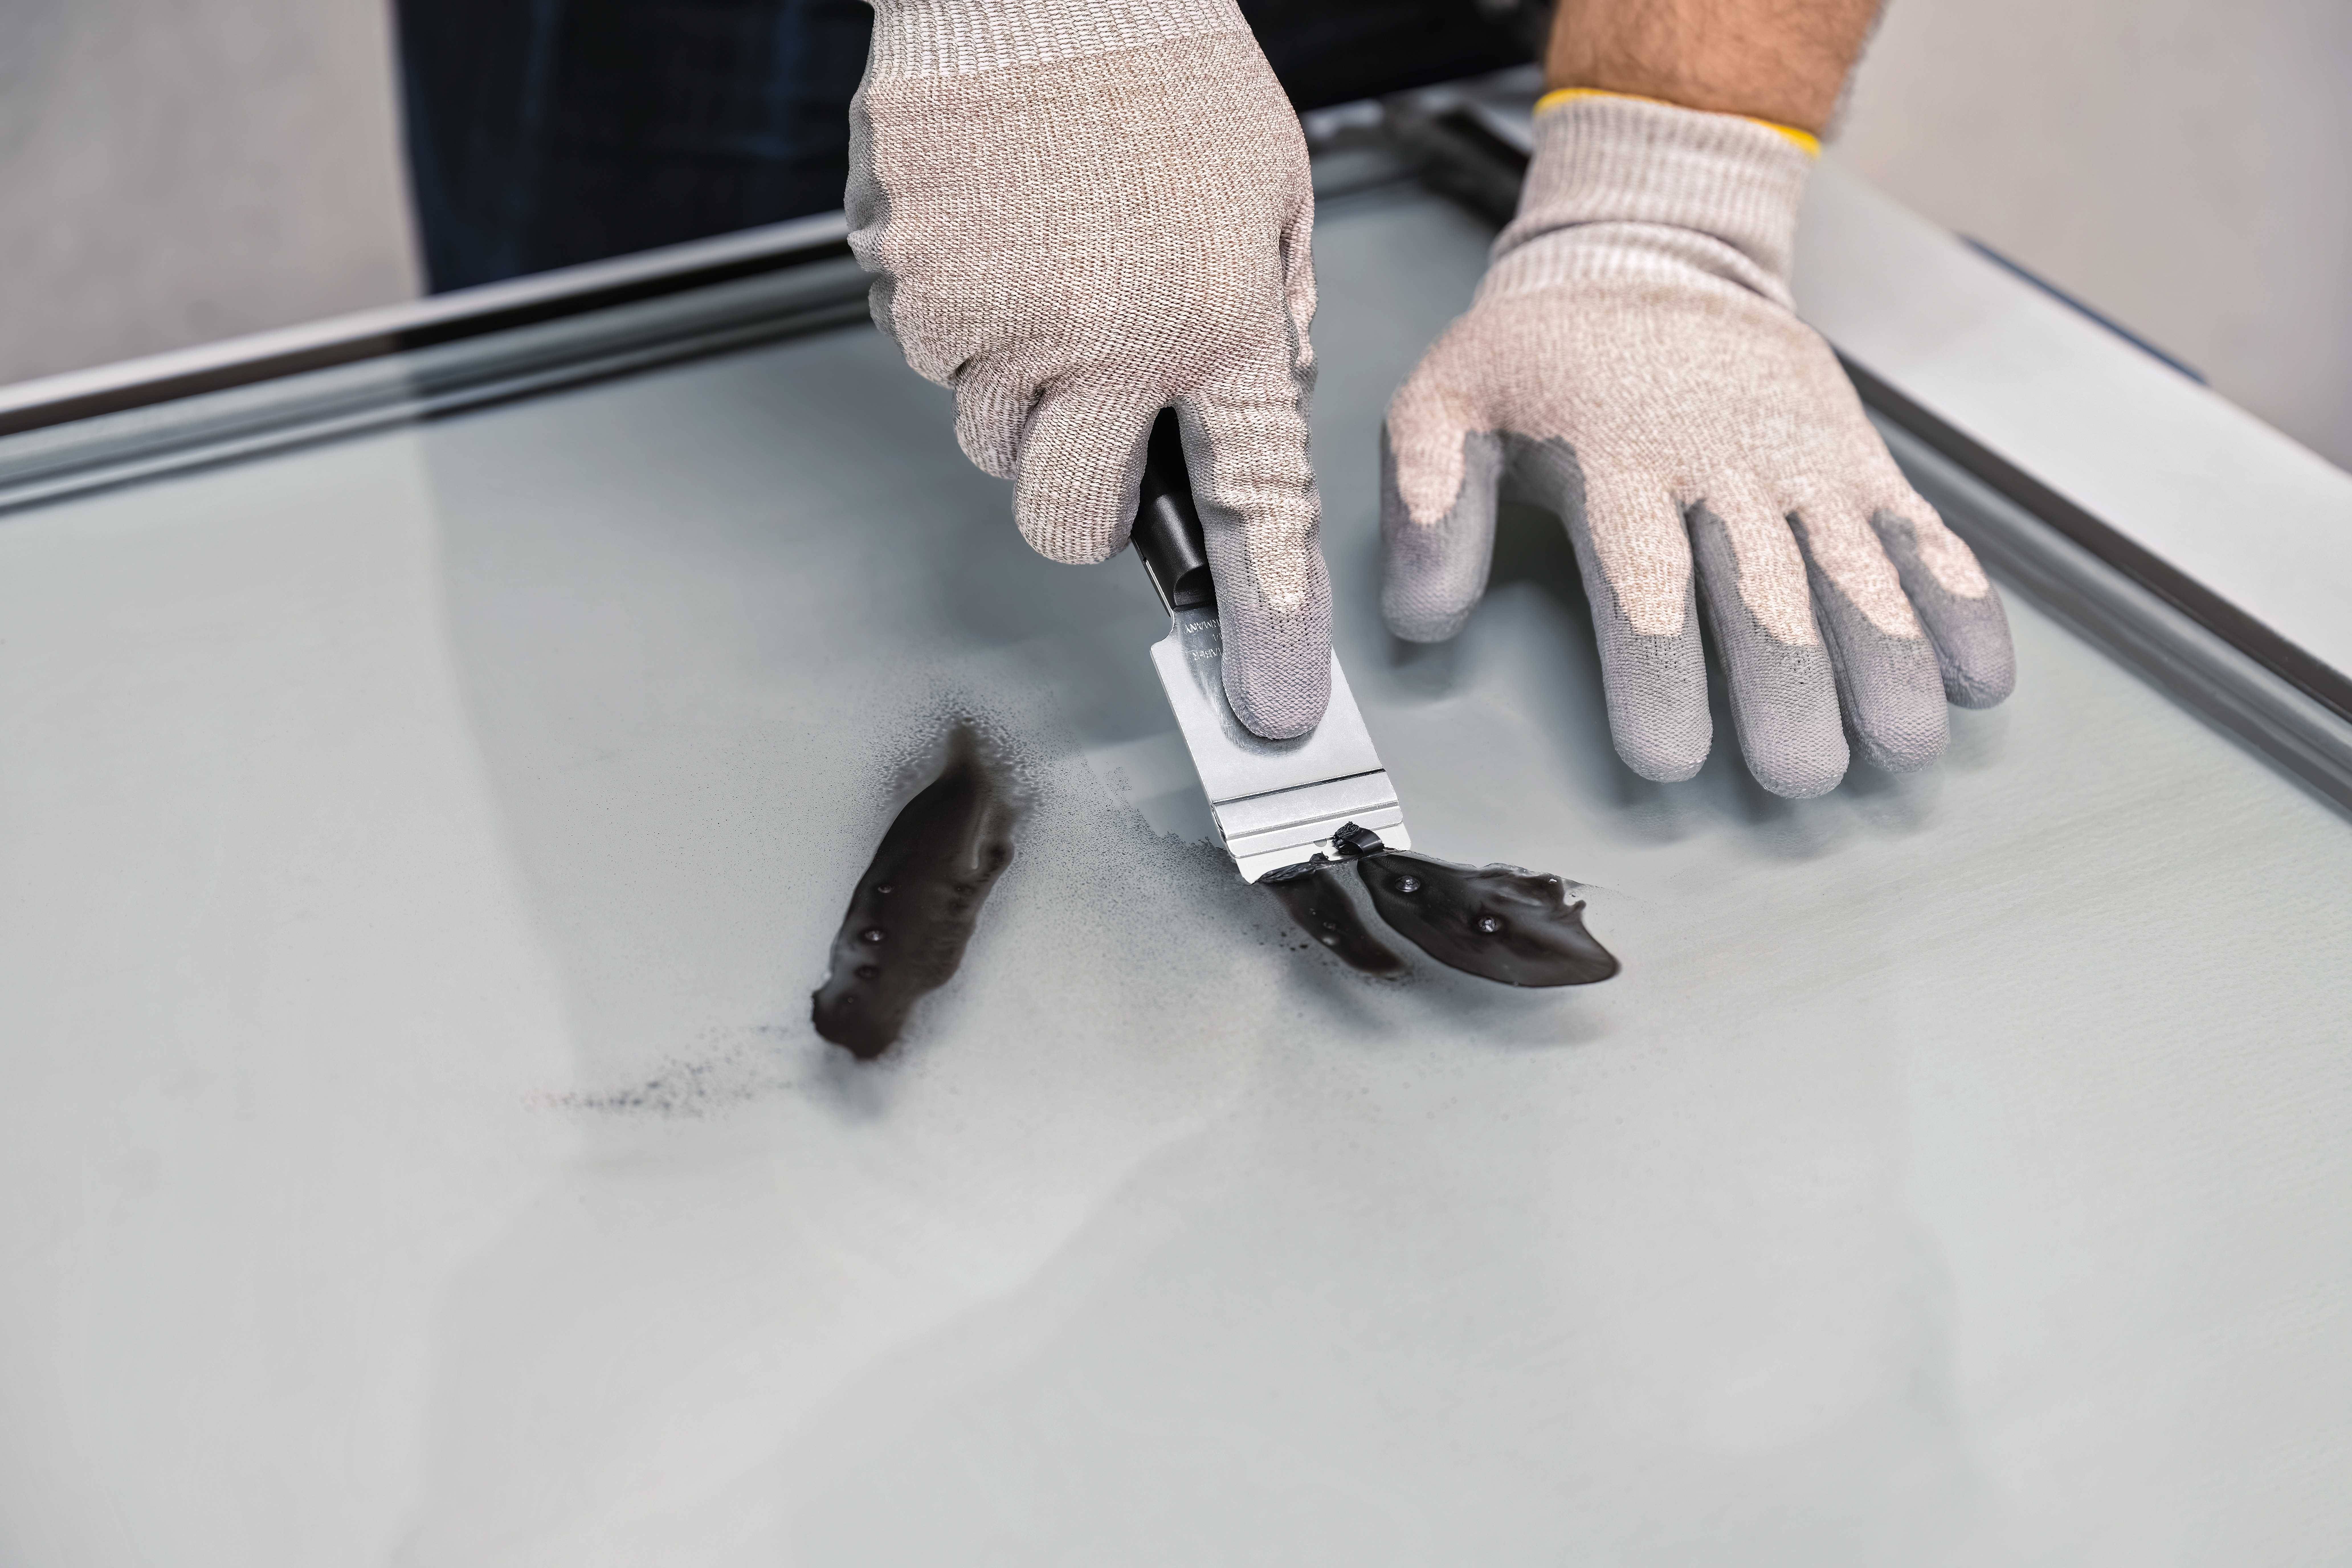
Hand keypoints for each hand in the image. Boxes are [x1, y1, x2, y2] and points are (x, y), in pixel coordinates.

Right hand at [848, 0, 1329, 738]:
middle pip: (1067, 519)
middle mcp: (1104, 342)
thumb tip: (1257, 398)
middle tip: (1093, 422)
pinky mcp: (913, 288)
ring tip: (1046, 268)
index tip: (1267, 693)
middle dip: (1081, 497)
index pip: (1248, 501)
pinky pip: (930, 356)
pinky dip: (957, 316)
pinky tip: (992, 232)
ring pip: (988, 438)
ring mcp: (994, 321)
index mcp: (1213, 320)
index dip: (1262, 609)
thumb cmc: (1162, 62)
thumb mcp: (1269, 190)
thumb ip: (1270, 313)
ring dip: (1018, 388)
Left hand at [1381, 93, 2013, 796]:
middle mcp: (1724, 466)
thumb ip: (1425, 504)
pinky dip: (1959, 603)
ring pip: (1857, 571)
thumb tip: (1419, 618)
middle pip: (1765, 594)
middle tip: (1803, 778)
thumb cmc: (1540, 353)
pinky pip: (1919, 534)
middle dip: (1791, 691)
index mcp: (1619, 462)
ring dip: (1890, 662)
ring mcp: (1804, 462)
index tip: (1668, 759)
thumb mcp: (1447, 400)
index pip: (1644, 585)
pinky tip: (1982, 679)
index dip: (1660, 676)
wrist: (1651, 250)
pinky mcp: (1859, 458)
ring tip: (1906, 745)